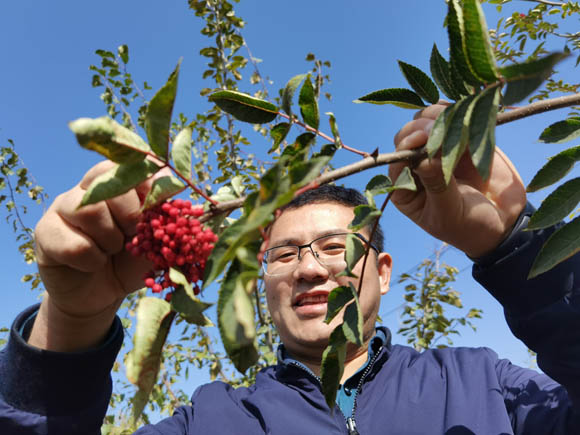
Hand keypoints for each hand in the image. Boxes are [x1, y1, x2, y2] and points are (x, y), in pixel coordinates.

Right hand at [29, 161, 157, 350]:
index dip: (151, 186)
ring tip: (113, 250)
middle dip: (132, 214)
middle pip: (110, 181)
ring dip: (111, 239)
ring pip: (89, 210)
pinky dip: (92, 260)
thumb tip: (194, 202)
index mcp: (119, 184)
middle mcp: (88, 188)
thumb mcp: (158, 242)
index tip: (161, 210)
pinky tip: (94, 264)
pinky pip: (74, 243)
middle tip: (135, 235)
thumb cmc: (132, 261)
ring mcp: (63, 207)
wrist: (101, 294)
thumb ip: (171, 221)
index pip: (133, 164)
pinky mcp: (45, 232)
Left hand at [389, 102, 526, 257]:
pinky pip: (453, 118)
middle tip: (438, 129)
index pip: (396, 161)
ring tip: (454, 119)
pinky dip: (457, 111)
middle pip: (408, 136)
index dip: (406, 146)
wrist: (504, 223)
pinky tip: (466, 112)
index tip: (422, 139)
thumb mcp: (450, 212)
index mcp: (405, 188)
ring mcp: (439, 150)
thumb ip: (437, 185)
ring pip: (427, 121)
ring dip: (438, 116)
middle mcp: (417, 166)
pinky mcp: (461, 140)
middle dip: (420, 128)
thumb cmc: (468, 226)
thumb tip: (424, 160)